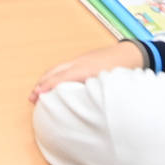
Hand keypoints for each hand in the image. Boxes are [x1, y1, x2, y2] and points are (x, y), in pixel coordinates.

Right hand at [31, 42, 145, 100]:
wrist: (133, 53)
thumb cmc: (123, 69)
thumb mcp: (110, 84)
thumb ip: (98, 95)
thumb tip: (88, 111)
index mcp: (85, 68)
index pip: (61, 77)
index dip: (48, 86)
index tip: (37, 95)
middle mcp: (80, 62)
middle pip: (54, 71)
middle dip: (41, 83)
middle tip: (32, 97)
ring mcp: (81, 59)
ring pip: (58, 68)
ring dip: (46, 78)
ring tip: (39, 90)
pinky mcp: (83, 59)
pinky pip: (64, 67)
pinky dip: (55, 74)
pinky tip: (55, 83)